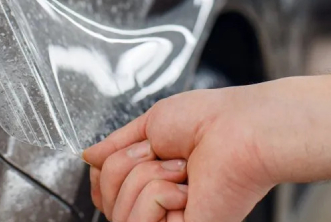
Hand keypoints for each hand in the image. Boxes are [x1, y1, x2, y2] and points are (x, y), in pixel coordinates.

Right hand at [83, 83, 292, 221]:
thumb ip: (115, 146)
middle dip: (127, 164)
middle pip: (105, 197)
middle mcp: (159, 203)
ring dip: (145, 177)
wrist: (241, 130)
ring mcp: (167, 221)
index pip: (103, 188)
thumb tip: (89, 156)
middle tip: (165, 153)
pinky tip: (188, 189)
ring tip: (181, 170)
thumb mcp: (151, 124)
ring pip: (118, 210)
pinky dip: (158, 193)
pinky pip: (139, 219)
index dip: (108, 171)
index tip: (140, 148)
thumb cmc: (211, 119)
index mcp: (153, 178)